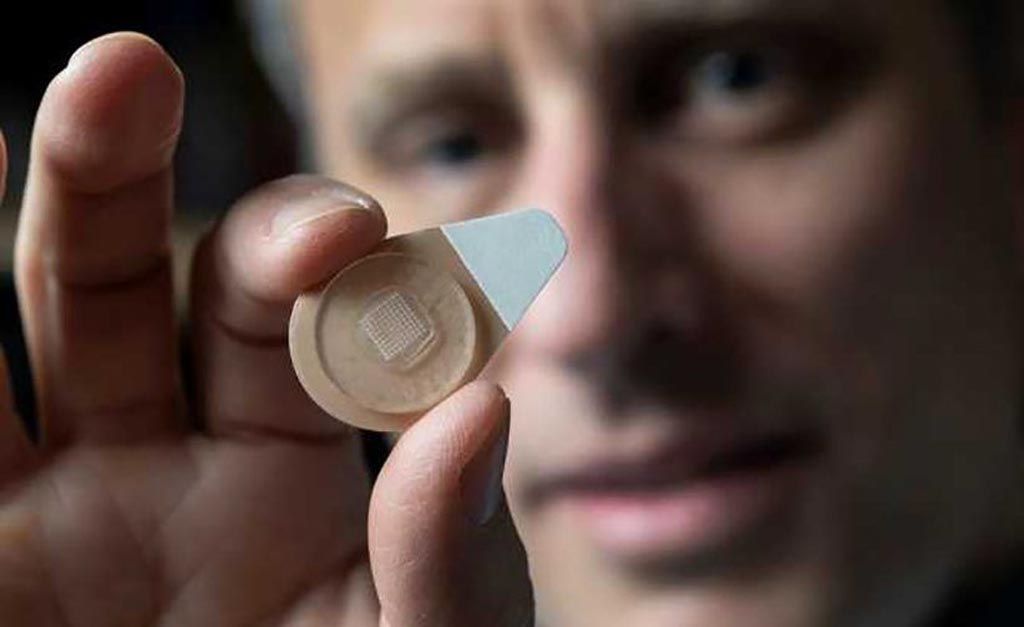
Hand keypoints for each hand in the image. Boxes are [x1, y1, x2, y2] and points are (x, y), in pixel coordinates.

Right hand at [0, 32, 531, 626]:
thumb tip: (483, 408)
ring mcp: (46, 506)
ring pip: (18, 322)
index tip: (354, 232)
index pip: (291, 320)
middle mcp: (152, 462)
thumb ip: (453, 556)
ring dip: (20, 211)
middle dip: (121, 169)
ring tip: (34, 100)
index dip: (310, 259)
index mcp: (280, 466)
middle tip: (126, 64)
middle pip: (129, 279)